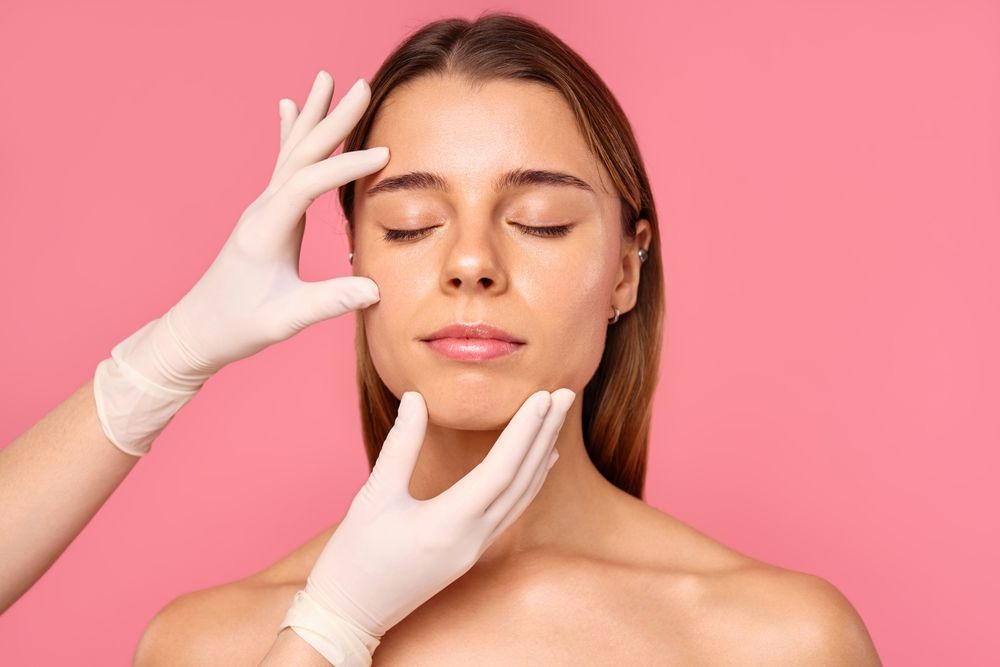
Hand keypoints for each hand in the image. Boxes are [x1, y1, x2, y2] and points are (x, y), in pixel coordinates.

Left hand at [93, 71, 386, 455]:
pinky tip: (289, 107)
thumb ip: (327, 303)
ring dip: (313, 116)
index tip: (383, 154)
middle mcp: (262, 210)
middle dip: (332, 119)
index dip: (345, 167)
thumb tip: (373, 289)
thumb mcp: (283, 319)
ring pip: (292, 152)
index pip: (308, 184)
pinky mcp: (266, 214)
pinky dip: (291, 134)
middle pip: (301, 153)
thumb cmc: (237, 325)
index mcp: (266, 230)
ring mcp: (262, 208)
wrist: (197, 330)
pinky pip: (283, 164)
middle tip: (359, 85)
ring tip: (326, 78)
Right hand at [279, 388, 575, 664]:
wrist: (349, 614)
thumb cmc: (355, 557)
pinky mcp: (471, 552)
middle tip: (565, 393)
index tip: (542, 396)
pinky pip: (512, 511)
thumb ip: (400, 445)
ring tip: (556, 417)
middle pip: (521, 480)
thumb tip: (416, 398)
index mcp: (448, 525)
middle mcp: (472, 539)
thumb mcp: (374, 495)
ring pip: (522, 497)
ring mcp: (475, 549)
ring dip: (541, 454)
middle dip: (544, 434)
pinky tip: (540, 461)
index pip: (501, 470)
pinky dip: (530, 481)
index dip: (525, 430)